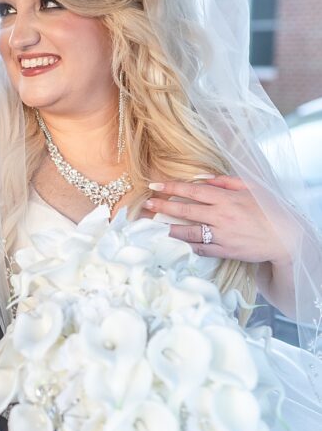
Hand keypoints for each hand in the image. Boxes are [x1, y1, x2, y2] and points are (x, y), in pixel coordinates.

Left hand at [144, 175, 289, 264]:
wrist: (285, 237)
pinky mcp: (224, 251)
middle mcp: (221, 216)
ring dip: (168, 229)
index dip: (171, 188)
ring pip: (188, 232)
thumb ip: (226, 182)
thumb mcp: (250, 188)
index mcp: (226, 198)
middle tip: (145, 206)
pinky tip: (176, 242)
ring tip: (153, 226)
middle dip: (162, 207)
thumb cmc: (268, 209)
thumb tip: (204, 179)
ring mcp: (221, 235)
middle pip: (185, 210)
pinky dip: (187, 245)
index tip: (153, 186)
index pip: (192, 190)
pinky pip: (200, 249)